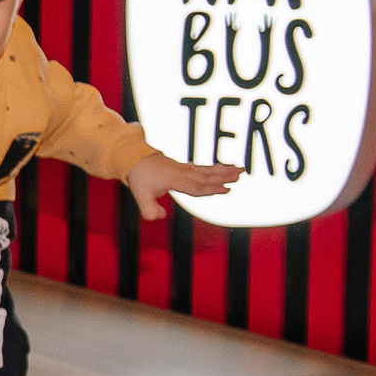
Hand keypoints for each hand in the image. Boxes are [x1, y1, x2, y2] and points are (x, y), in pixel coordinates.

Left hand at [126, 152, 243, 221]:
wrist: (135, 159)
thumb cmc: (139, 177)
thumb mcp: (140, 196)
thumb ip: (149, 209)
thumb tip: (160, 217)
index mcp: (174, 180)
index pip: (196, 186)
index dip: (211, 189)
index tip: (226, 189)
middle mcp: (182, 173)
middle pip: (206, 176)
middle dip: (224, 176)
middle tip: (240, 174)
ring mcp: (184, 169)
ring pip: (207, 170)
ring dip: (224, 170)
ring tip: (239, 170)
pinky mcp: (185, 167)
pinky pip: (203, 168)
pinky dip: (215, 168)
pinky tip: (225, 168)